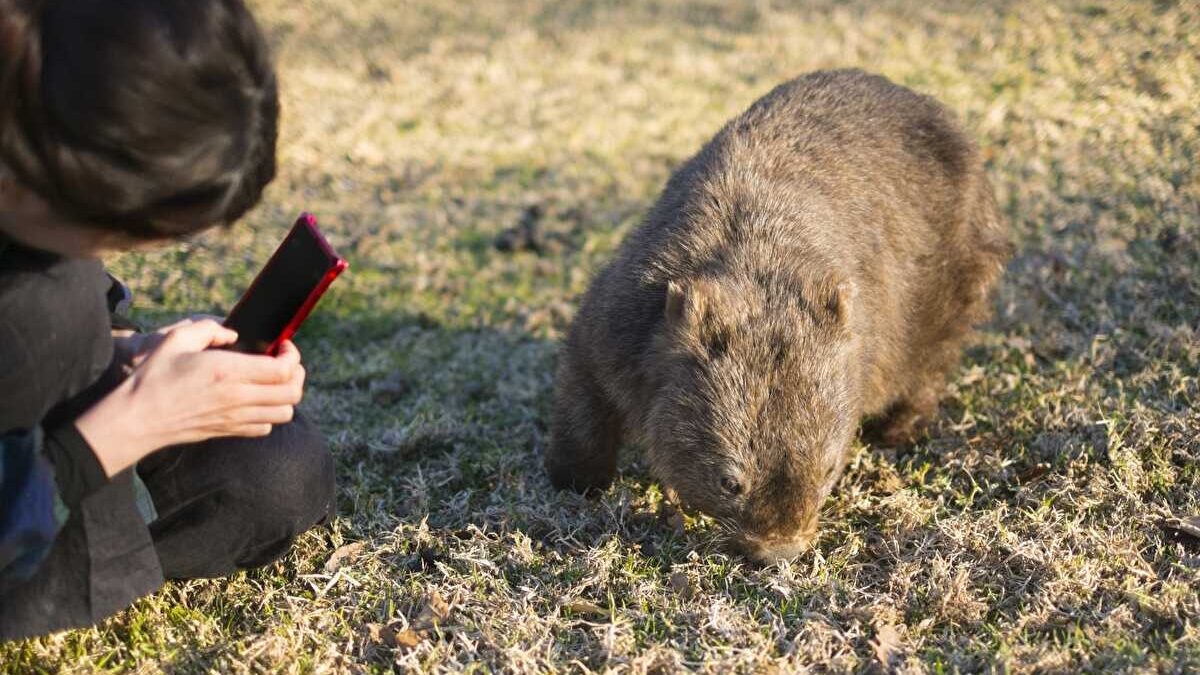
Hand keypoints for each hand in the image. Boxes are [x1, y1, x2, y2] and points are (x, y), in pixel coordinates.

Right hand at [77, 319, 305, 477]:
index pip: (283, 369)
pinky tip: (256, 400)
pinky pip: (266, 427)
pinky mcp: (229, 431)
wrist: (137, 418)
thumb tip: (232, 334)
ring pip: (285, 413)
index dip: (292, 355)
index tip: (283, 346)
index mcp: (229, 372)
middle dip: (297, 374)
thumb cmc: (154, 377)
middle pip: (293, 392)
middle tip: (285, 362)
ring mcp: (235, 418)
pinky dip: (270, 413)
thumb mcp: (177, 340)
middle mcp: (238, 397)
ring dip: (286, 395)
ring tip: (274, 382)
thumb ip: (208, 329)